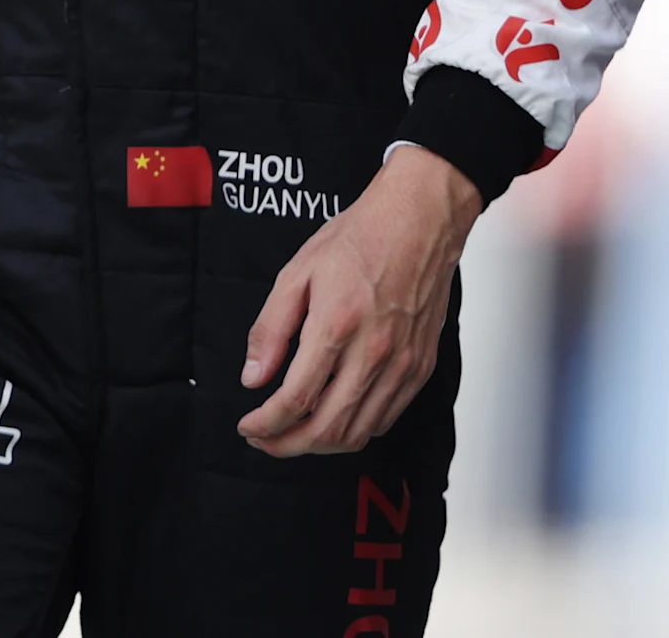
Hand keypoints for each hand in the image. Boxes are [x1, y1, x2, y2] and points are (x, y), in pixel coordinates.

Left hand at [237, 145, 481, 456]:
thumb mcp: (296, 273)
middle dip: (288, 445)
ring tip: (291, 435)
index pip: (295, 399)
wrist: (419, 223)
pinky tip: (332, 419)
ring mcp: (404, 365)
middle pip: (328, 429)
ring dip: (320, 445)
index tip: (246, 426)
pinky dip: (356, 430)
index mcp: (336, 327)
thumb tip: (253, 377)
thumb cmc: (357, 240)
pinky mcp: (422, 368)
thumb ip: (271, 330)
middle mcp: (375, 354)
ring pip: (360, 432)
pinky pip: (387, 418)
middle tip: (262, 440)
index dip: (265, 423)